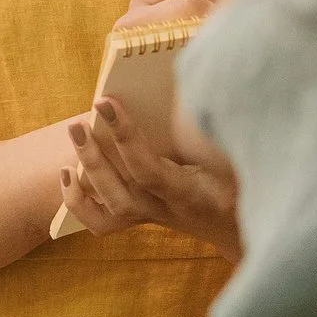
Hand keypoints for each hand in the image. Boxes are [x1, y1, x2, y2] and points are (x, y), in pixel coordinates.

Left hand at [61, 89, 241, 255]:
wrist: (244, 230)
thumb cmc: (249, 186)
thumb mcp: (244, 160)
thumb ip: (222, 132)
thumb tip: (203, 86)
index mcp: (193, 195)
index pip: (149, 170)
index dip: (124, 137)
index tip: (107, 103)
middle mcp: (168, 209)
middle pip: (121, 192)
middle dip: (95, 155)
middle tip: (78, 120)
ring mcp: (153, 216)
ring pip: (110, 207)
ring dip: (86, 171)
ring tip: (75, 132)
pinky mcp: (144, 217)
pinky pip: (103, 223)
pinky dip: (78, 202)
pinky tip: (68, 173)